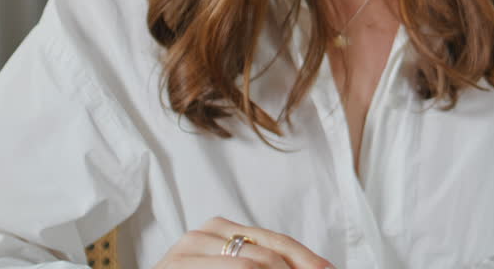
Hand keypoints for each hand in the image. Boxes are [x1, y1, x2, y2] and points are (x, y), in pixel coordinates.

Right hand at [152, 216, 333, 268]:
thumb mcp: (228, 267)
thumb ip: (261, 263)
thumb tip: (317, 268)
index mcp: (220, 230)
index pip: (275, 242)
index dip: (307, 260)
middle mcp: (204, 233)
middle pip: (269, 251)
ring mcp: (187, 250)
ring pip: (253, 263)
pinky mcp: (176, 266)